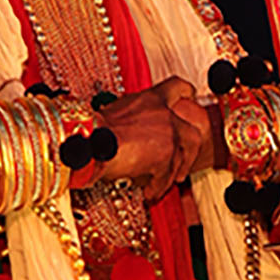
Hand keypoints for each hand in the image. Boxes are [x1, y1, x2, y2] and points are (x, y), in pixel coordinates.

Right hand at [97, 77, 207, 200]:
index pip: (177, 87)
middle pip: (192, 132)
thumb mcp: (115, 114)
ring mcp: (168, 135)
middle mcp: (164, 114)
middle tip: (182, 163)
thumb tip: (131, 134)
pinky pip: (166, 176)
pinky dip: (158, 187)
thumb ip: (132, 120)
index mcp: (150, 99)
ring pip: (181, 158)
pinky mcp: (166, 156)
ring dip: (169, 173)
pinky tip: (149, 192)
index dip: (186, 93)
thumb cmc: (92, 129)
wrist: (88, 141)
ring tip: (157, 183)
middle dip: (188, 151)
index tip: (190, 98)